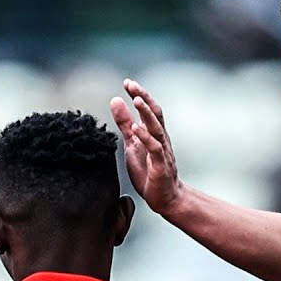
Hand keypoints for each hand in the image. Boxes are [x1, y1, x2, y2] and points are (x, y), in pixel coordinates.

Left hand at [109, 79, 182, 215]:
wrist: (165, 198)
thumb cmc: (149, 172)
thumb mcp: (132, 144)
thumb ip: (124, 124)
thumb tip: (115, 100)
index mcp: (153, 133)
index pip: (148, 109)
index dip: (139, 94)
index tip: (127, 82)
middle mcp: (161, 139)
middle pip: (155, 113)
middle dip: (144, 97)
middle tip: (132, 84)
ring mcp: (162, 151)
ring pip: (157, 128)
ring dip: (147, 113)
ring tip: (136, 99)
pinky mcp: (161, 166)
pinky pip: (155, 149)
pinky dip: (146, 137)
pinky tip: (136, 129)